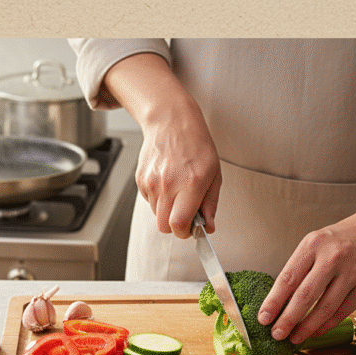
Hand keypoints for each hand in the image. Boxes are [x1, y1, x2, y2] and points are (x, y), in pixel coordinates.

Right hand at [134, 99, 221, 237]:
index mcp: (191, 184)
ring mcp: (151, 182)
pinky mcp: (140, 179)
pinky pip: (149, 201)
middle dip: (175, 225)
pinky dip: (158, 198)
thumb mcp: (214, 173)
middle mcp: (168, 184)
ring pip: (156, 215)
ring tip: (177, 190)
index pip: (179, 224)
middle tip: (185, 213)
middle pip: (164, 226)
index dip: (185, 232)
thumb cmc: (196, 145)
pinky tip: (167, 181)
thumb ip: (210, 204)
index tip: (192, 227)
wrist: (171, 121)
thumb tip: (208, 227)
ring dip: (166, 210)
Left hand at [256, 208, 355, 344]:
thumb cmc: (344, 238)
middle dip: (287, 319)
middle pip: (305, 296)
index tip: (263, 318)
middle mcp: (332, 258)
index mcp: (314, 244)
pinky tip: (314, 331)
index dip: (273, 301)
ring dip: (306, 327)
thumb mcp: (318, 242)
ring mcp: (352, 273)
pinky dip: (326, 325)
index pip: (288, 278)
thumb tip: (280, 300)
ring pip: (324, 308)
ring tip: (294, 338)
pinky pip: (342, 312)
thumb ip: (302, 267)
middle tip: (276, 334)